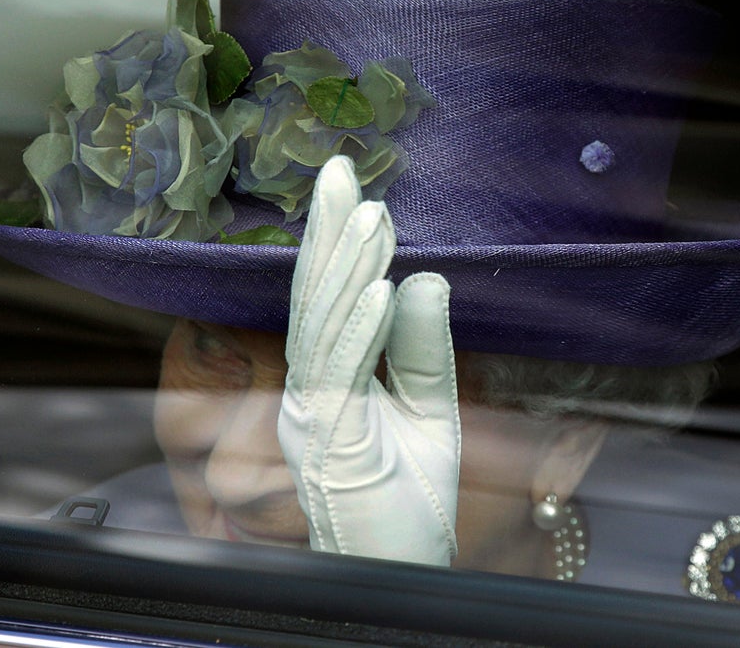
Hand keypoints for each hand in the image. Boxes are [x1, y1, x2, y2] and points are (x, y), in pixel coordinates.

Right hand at [278, 156, 459, 564]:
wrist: (402, 569)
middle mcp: (309, 392)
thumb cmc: (411, 496)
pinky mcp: (331, 448)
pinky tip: (382, 290)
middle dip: (328, 234)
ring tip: (372, 218)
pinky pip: (343, 379)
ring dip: (348, 272)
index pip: (329, 298)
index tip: (353, 185)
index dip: (335, 241)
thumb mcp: (430, 406)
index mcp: (328, 379)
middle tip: (343, 171)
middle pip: (315, 300)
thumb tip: (428, 277)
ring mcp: (312, 419)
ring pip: (324, 330)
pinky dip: (362, 333)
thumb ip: (424, 348)